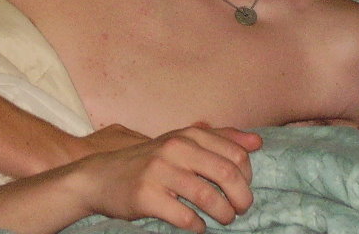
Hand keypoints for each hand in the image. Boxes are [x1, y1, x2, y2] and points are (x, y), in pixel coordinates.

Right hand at [72, 126, 262, 232]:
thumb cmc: (150, 161)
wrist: (101, 176)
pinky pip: (185, 217)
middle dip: (242, 198)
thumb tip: (257, 143)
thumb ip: (219, 139)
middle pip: (228, 174)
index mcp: (188, 135)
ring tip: (223, 219)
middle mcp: (175, 148)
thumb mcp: (182, 142)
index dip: (247, 177)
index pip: (236, 155)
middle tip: (240, 210)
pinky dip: (198, 226)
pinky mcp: (146, 196)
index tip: (242, 189)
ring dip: (224, 214)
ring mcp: (159, 172)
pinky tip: (198, 225)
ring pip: (208, 197)